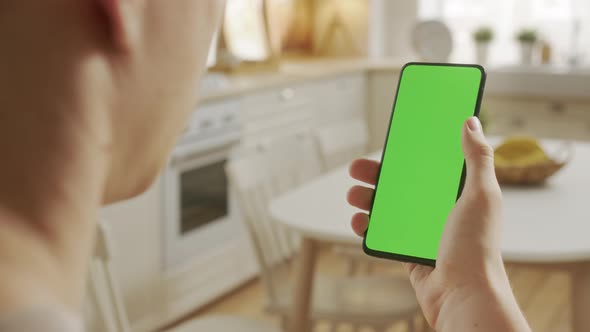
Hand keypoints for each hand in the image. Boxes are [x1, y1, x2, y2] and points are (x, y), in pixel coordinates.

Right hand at [347, 117, 529, 330]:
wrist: (463, 294)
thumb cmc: (476, 245)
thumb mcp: (481, 195)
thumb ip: (477, 158)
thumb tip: (470, 122)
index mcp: (458, 193)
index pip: (429, 166)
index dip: (410, 152)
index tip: (390, 142)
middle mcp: (439, 210)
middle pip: (402, 185)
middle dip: (377, 176)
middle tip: (356, 169)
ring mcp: (422, 231)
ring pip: (388, 209)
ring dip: (367, 200)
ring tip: (352, 196)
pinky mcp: (408, 251)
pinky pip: (384, 233)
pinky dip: (369, 227)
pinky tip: (359, 221)